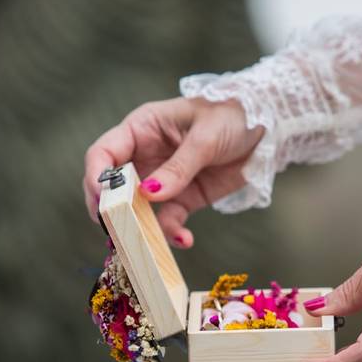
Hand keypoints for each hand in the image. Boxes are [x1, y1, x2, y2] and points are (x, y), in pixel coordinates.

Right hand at [83, 97, 262, 246]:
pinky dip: (172, 233)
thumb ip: (178, 167)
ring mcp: (162, 180)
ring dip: (138, 229)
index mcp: (142, 129)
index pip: (104, 153)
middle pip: (112, 187)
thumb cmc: (231, 116)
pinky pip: (168, 220)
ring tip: (144, 245)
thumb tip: (148, 194)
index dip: (97, 176)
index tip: (101, 199)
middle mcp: (145, 155)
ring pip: (137, 210)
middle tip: (114, 230)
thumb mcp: (205, 137)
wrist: (264, 129)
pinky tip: (185, 239)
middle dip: (110, 210)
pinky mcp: (183, 199)